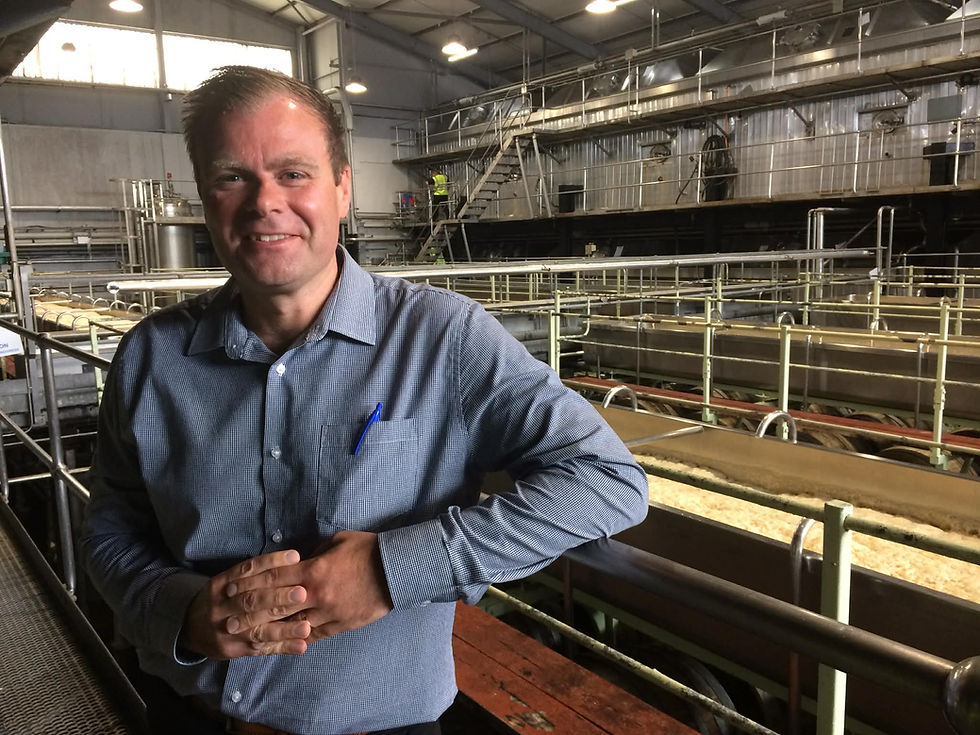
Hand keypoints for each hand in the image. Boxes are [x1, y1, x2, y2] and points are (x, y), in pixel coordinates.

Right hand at [179, 549, 311, 659]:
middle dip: (278, 597)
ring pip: (257, 629)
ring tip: (306, 626)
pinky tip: (301, 646)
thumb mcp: (226, 582)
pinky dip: (282, 647)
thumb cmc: (220, 599)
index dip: (272, 562)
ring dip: (284, 629)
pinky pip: (260, 649)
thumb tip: (293, 559)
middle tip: (302, 593)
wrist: (189, 627)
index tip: (295, 557)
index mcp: (220, 584)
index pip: (247, 570)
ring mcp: (227, 632)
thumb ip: (253, 574)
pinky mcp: (233, 650)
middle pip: (251, 601)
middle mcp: (221, 607)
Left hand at [235, 531, 393, 643]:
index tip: (231, 589)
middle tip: (230, 620)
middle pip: (276, 606)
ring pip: (292, 625)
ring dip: (269, 631)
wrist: (397, 570)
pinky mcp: (341, 625)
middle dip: (250, 613)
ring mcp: (329, 612)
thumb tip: (298, 559)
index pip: (273, 577)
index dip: (249, 584)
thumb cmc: (367, 549)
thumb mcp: (338, 540)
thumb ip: (314, 552)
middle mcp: (316, 594)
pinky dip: (298, 638)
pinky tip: (284, 641)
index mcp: (314, 570)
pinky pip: (315, 634)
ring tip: (250, 636)